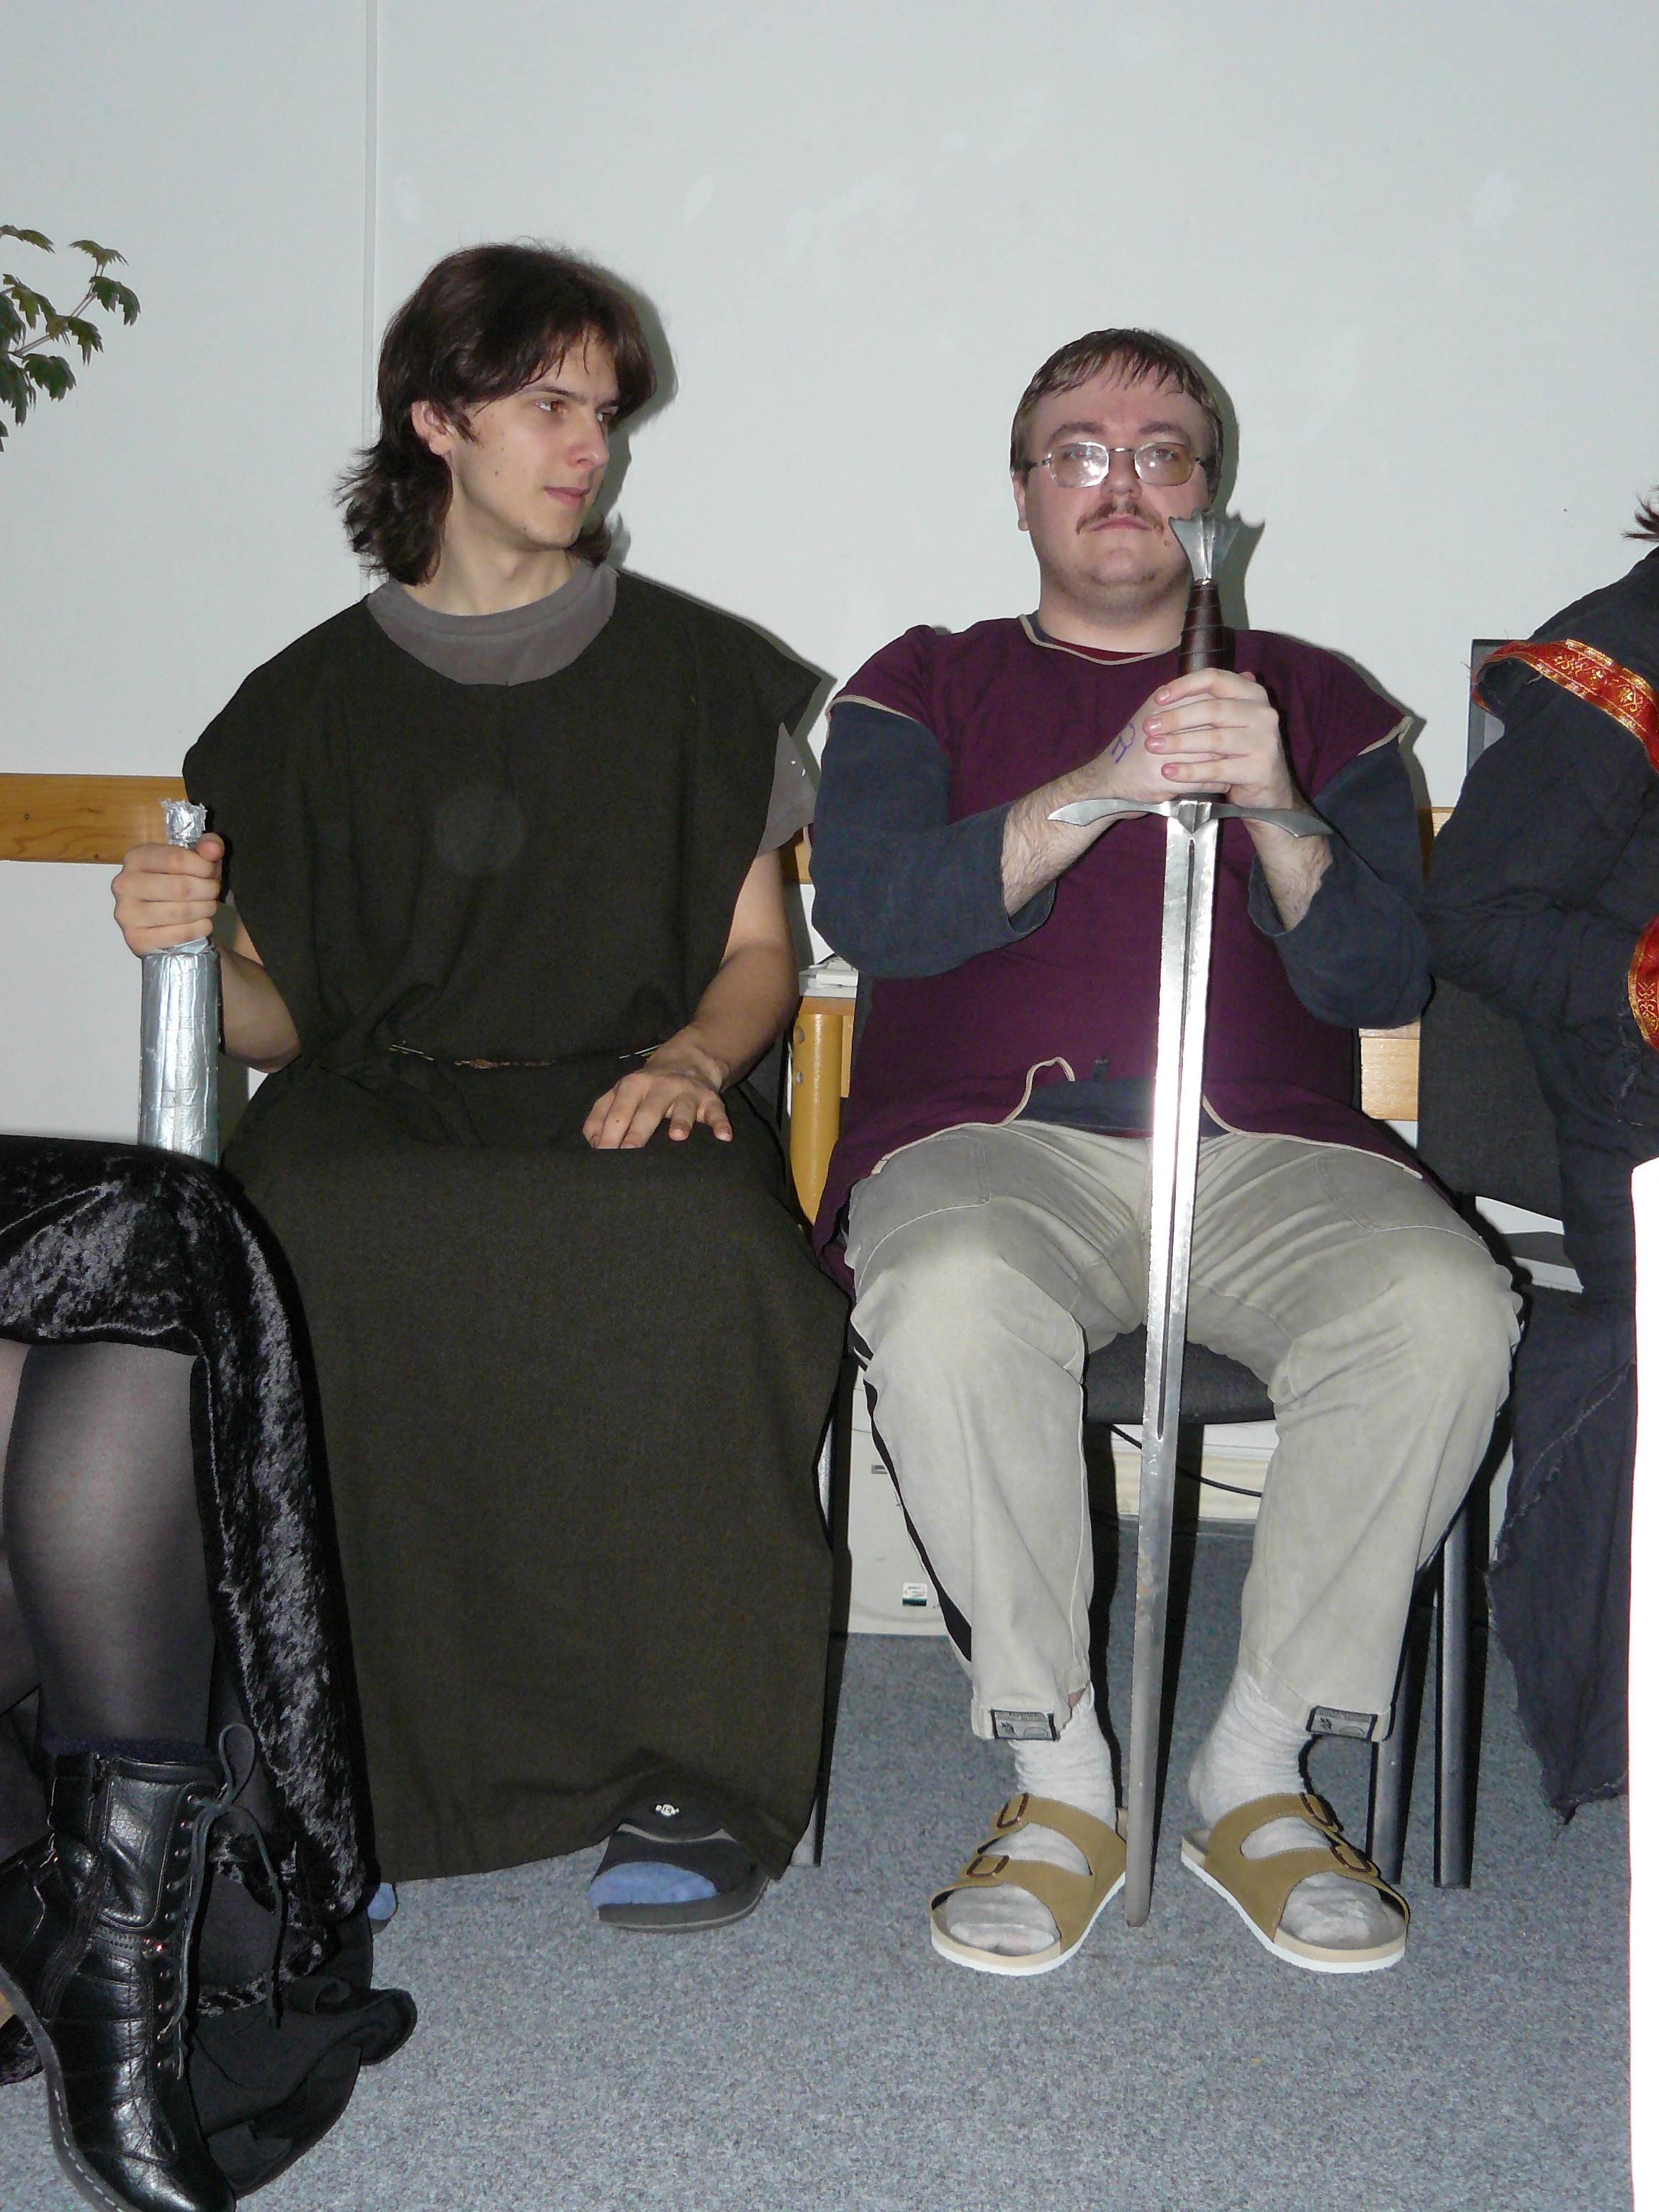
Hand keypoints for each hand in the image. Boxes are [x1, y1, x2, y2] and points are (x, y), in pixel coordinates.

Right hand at [111, 833, 223, 954]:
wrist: (168, 923)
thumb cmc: (182, 885)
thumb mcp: (196, 862)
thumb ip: (208, 848)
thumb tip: (213, 847)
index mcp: (135, 858)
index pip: (176, 858)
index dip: (203, 866)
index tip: (212, 872)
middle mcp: (124, 884)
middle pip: (180, 887)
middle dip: (207, 890)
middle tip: (213, 892)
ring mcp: (126, 914)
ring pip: (180, 912)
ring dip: (205, 909)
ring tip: (208, 907)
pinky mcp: (136, 939)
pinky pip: (179, 934)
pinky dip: (199, 928)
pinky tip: (202, 924)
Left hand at [583, 1044, 732, 1149]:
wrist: (688, 1061)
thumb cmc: (647, 1087)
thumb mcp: (621, 1092)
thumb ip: (601, 1115)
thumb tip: (593, 1143)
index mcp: (633, 1085)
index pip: (619, 1109)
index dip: (610, 1131)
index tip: (604, 1154)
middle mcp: (660, 1086)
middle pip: (648, 1110)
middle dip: (639, 1130)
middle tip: (630, 1151)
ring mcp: (687, 1092)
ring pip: (684, 1108)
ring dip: (681, 1121)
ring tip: (677, 1136)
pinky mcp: (709, 1099)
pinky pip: (716, 1111)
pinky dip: (721, 1123)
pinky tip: (723, 1136)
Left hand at [1133, 668, 1298, 811]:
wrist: (1267, 788)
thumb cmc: (1238, 750)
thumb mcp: (1225, 722)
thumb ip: (1203, 704)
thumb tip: (1161, 693)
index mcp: (1252, 693)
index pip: (1215, 678)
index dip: (1184, 686)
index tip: (1158, 698)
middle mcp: (1262, 713)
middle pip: (1213, 709)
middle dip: (1176, 718)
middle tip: (1149, 727)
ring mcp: (1265, 740)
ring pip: (1214, 739)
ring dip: (1179, 743)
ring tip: (1153, 746)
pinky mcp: (1260, 768)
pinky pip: (1218, 769)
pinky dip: (1190, 770)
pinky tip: (1168, 771)